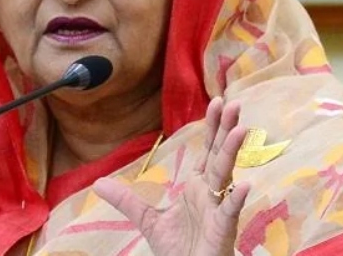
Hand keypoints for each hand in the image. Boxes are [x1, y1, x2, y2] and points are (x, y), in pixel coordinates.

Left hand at [94, 98, 249, 255]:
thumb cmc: (178, 249)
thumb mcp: (147, 220)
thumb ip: (126, 200)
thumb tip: (98, 183)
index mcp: (197, 186)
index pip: (207, 150)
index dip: (212, 126)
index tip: (218, 101)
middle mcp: (210, 192)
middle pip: (219, 154)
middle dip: (226, 129)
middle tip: (235, 103)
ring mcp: (218, 209)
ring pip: (226, 176)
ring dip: (233, 152)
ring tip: (240, 129)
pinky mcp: (223, 229)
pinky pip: (230, 211)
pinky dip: (236, 198)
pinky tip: (244, 184)